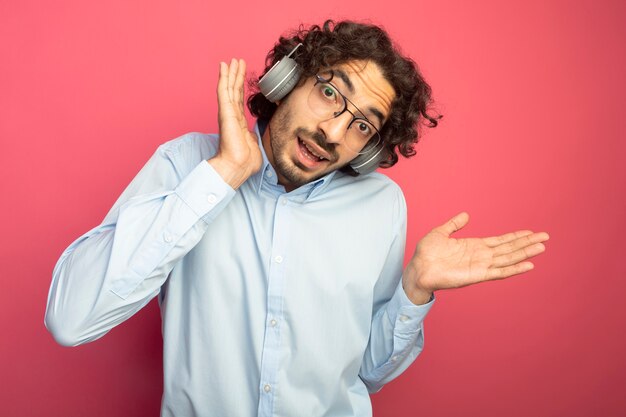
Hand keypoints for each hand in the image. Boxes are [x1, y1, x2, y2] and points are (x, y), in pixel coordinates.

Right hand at [208, 59, 261, 188]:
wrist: (238, 167)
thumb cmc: (245, 161)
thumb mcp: (253, 144)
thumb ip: (253, 137)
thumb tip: (254, 137)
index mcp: (238, 122)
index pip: (239, 99)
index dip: (240, 86)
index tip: (241, 74)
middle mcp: (231, 116)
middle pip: (233, 90)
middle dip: (236, 75)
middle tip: (237, 61)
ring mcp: (227, 113)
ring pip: (228, 88)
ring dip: (230, 73)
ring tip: (232, 60)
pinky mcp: (225, 113)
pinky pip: (223, 92)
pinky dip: (223, 78)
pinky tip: (223, 67)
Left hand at [402, 212, 548, 303]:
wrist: (417, 269)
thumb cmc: (426, 253)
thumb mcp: (441, 232)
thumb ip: (454, 224)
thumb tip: (465, 215)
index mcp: (474, 246)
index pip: (500, 241)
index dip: (516, 236)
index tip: (531, 232)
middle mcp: (481, 256)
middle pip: (509, 248)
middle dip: (527, 243)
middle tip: (546, 237)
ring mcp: (481, 266)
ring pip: (508, 258)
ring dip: (525, 253)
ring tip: (542, 247)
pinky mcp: (477, 275)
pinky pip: (500, 272)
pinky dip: (514, 269)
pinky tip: (528, 265)